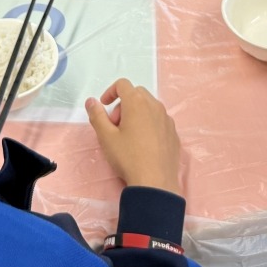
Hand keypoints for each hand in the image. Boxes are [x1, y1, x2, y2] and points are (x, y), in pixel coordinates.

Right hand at [86, 78, 181, 193]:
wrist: (155, 182)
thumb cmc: (128, 157)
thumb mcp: (106, 137)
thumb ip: (97, 115)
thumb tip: (91, 101)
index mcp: (137, 102)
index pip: (122, 84)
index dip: (110, 92)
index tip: (104, 106)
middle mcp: (155, 106)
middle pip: (137, 94)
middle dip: (123, 104)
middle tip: (115, 125)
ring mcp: (167, 119)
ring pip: (150, 107)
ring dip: (137, 113)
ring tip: (129, 136)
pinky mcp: (174, 133)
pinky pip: (159, 120)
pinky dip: (149, 124)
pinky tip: (144, 145)